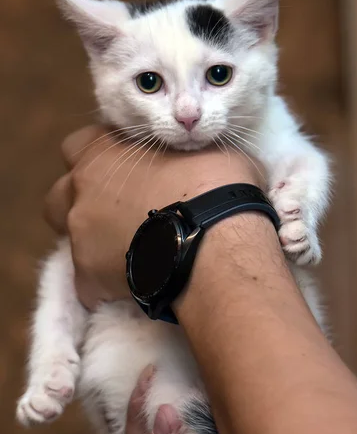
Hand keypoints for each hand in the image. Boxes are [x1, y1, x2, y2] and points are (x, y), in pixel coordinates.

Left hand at [45, 125, 263, 308]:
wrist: (216, 239)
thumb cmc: (217, 184)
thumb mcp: (210, 150)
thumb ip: (186, 153)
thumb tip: (202, 160)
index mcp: (104, 153)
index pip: (79, 146)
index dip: (99, 159)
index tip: (123, 171)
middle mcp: (82, 191)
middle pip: (61, 195)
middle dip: (82, 204)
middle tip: (119, 215)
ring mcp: (80, 236)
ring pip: (71, 241)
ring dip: (94, 245)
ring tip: (132, 254)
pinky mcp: (88, 278)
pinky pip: (90, 285)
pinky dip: (109, 287)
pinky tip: (139, 286)